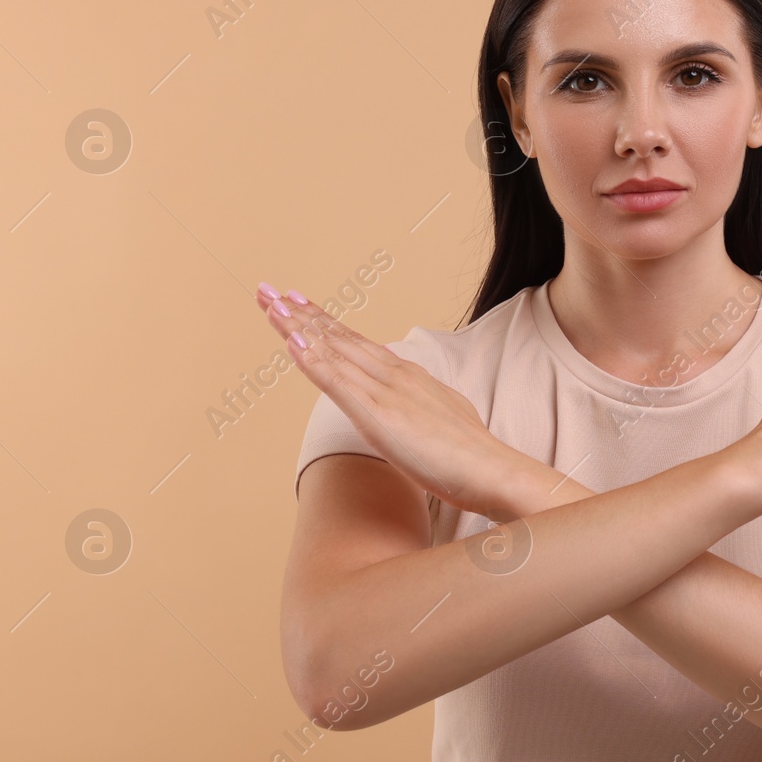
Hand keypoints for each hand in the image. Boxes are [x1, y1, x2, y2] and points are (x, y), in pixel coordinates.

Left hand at [257, 283, 514, 516]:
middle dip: (302, 314)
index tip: (300, 304)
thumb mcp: (441, 419)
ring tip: (271, 303)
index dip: (326, 324)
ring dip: (299, 325)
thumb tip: (409, 408)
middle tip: (269, 291)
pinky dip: (312, 359)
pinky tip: (291, 341)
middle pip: (340, 338)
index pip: (358, 344)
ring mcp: (386, 391)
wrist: (491, 470)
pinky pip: (337, 381)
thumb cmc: (470, 456)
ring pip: (334, 350)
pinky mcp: (378, 413)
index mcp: (408, 377)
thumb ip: (421, 407)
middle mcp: (395, 375)